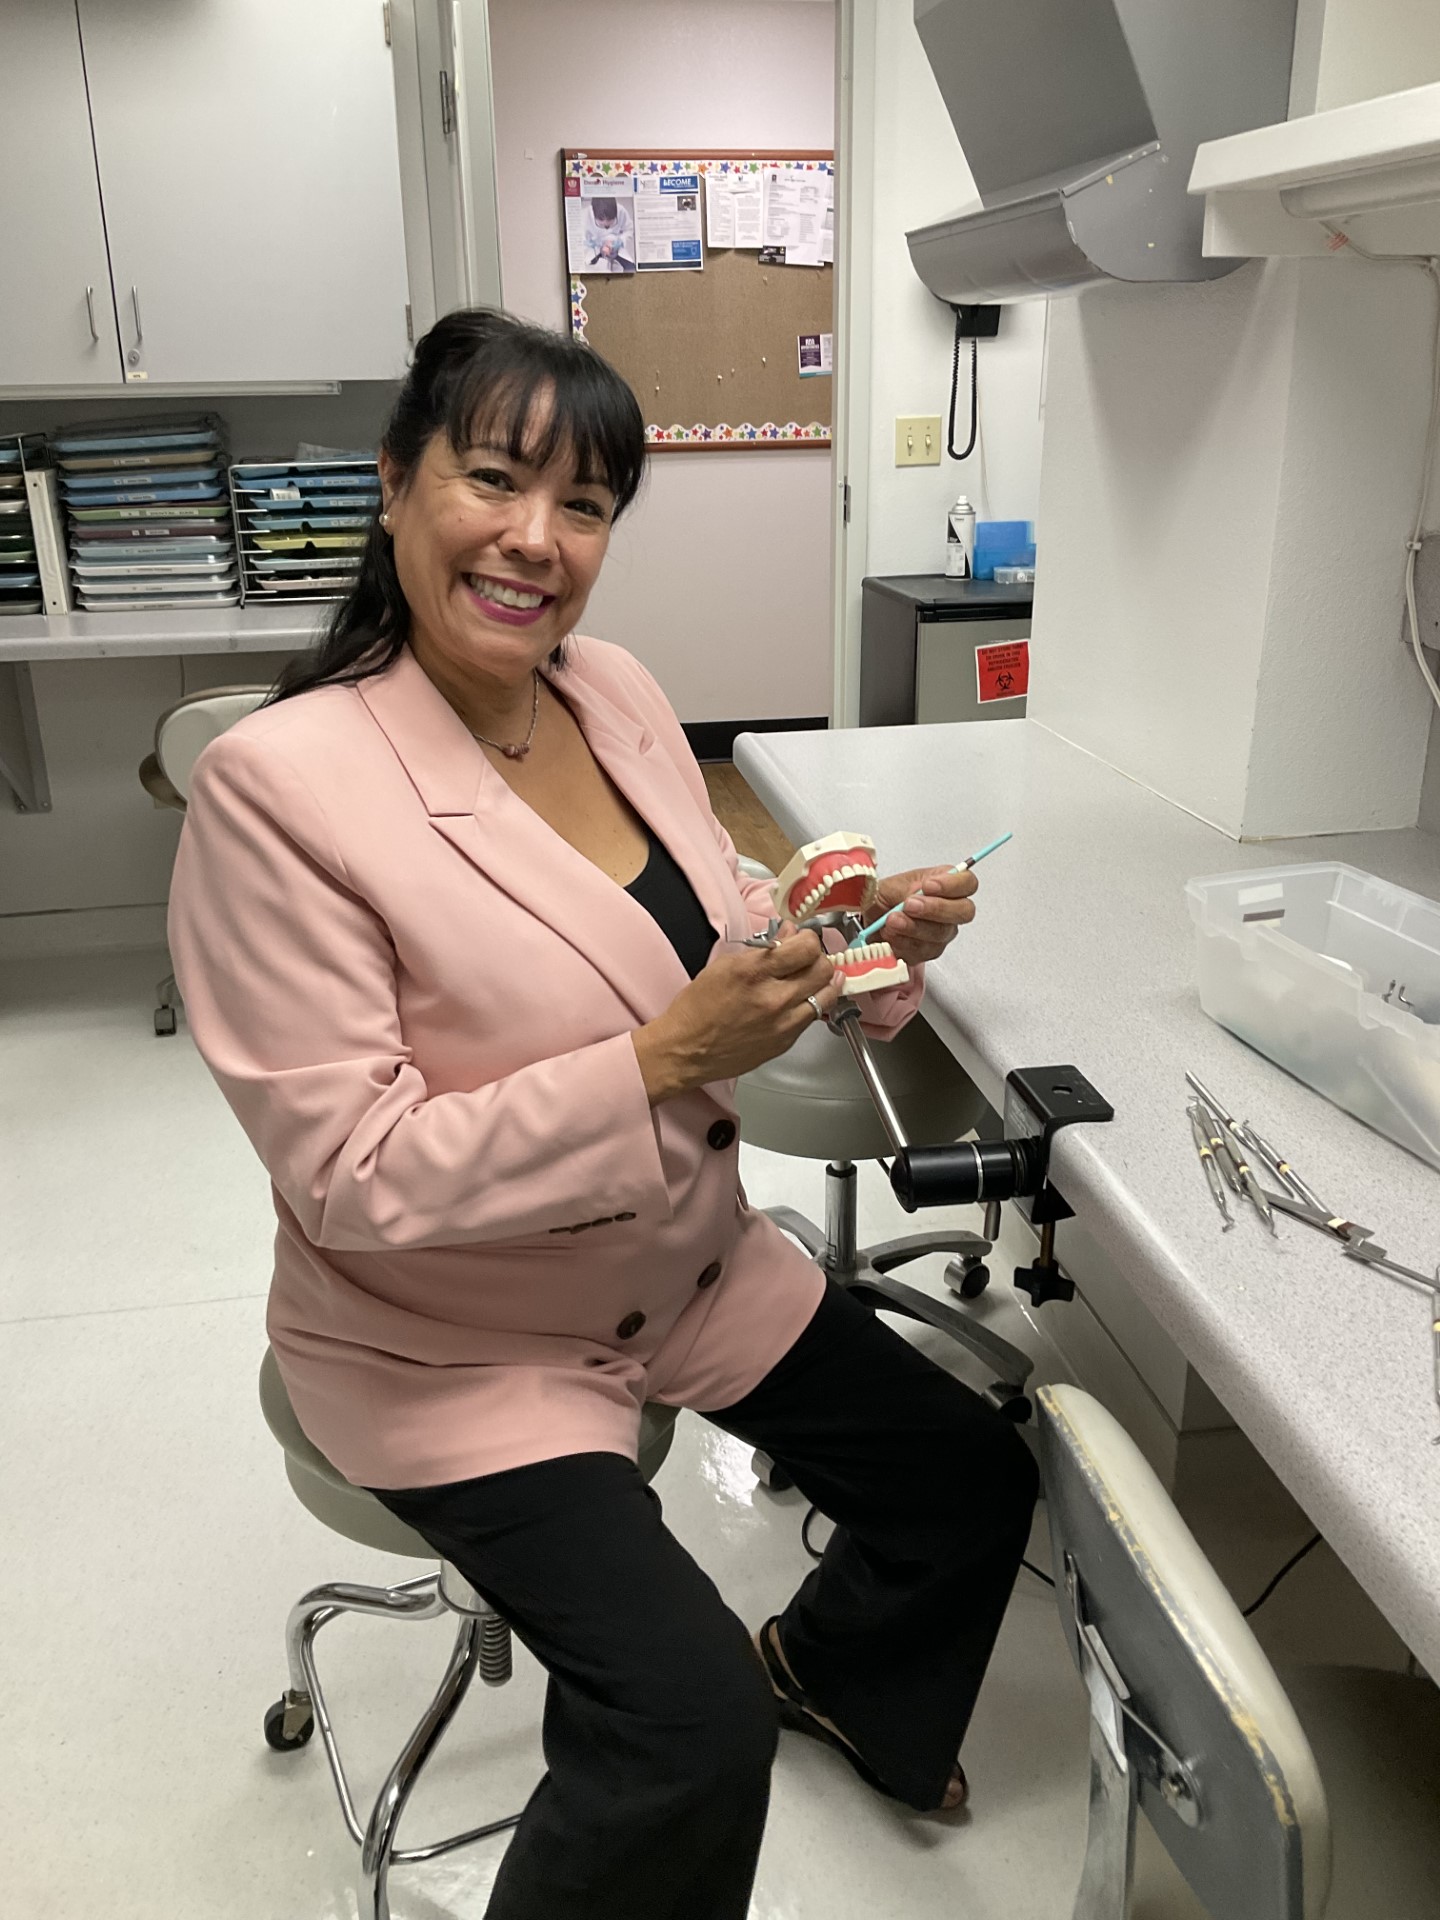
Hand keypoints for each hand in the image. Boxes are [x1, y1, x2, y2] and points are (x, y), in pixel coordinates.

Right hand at [633, 925, 845, 1103]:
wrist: (686, 1050)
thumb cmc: (698, 1007)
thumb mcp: (724, 966)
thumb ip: (763, 949)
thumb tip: (788, 934)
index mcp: (754, 972)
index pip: (807, 947)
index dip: (808, 939)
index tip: (801, 940)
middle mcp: (773, 998)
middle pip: (823, 968)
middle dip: (816, 958)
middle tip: (805, 959)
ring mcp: (783, 1023)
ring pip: (827, 994)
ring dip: (821, 982)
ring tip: (808, 980)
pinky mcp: (786, 1041)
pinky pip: (814, 1016)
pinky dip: (811, 1004)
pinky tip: (797, 1001)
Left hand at [866, 865, 977, 967]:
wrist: (868, 920)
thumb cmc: (884, 898)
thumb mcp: (891, 885)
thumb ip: (907, 888)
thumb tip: (916, 894)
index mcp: (944, 884)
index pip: (967, 883)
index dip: (952, 885)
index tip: (928, 885)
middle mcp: (950, 910)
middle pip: (964, 911)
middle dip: (935, 908)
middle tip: (909, 905)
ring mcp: (942, 933)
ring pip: (940, 933)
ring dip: (913, 927)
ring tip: (891, 920)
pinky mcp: (928, 952)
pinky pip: (922, 951)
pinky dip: (903, 942)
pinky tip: (890, 934)